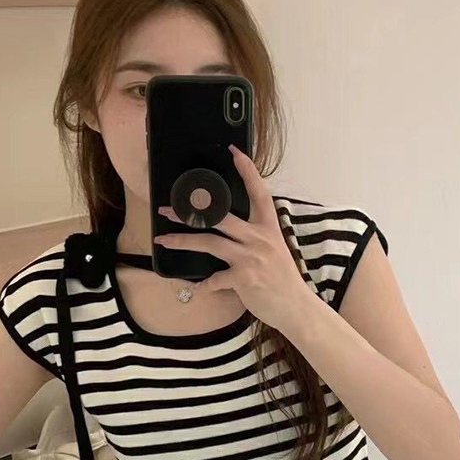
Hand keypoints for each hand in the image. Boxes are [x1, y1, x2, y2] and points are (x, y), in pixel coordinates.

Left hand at [156, 144, 311, 332]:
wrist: (295, 307)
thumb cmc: (283, 280)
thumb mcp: (275, 250)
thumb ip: (256, 237)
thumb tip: (232, 229)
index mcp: (269, 228)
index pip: (259, 193)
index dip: (248, 171)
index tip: (235, 153)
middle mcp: (259, 238)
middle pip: (220, 216)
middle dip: (190, 212)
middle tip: (167, 208)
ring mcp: (251, 258)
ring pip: (210, 242)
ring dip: (183, 240)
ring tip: (164, 240)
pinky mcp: (244, 279)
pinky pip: (215, 280)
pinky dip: (203, 286)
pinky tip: (195, 289)